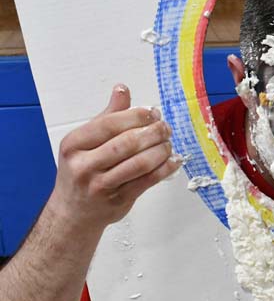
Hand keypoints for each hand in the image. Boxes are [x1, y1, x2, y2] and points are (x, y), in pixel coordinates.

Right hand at [48, 84, 181, 230]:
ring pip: (140, 163)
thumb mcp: (85, 141)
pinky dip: (165, 169)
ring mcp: (101, 185)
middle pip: (127, 143)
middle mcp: (84, 165)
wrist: (73, 211)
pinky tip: (173, 160)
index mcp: (74, 144)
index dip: (136, 116)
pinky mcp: (119, 200)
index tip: (153, 112)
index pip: (109, 124)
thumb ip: (107, 116)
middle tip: (165, 128)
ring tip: (168, 143)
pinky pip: (148, 181)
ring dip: (161, 151)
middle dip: (153, 132)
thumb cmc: (82, 171)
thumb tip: (122, 89)